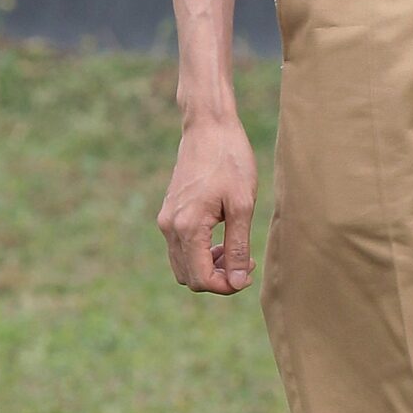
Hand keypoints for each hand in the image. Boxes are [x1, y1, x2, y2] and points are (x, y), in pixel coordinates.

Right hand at [158, 114, 258, 293]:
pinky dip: (200, 252)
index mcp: (187, 227)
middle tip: (244, 260)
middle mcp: (170, 227)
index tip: (247, 274)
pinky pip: (181, 248)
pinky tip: (223, 237)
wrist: (209, 127)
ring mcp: (166, 220)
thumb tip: (236, 282)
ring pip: (183, 265)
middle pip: (189, 277)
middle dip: (218, 277)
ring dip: (209, 266)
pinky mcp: (168, 213)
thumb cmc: (230, 160)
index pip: (201, 279)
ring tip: (236, 249)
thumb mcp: (242, 205)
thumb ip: (238, 247)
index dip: (226, 286)